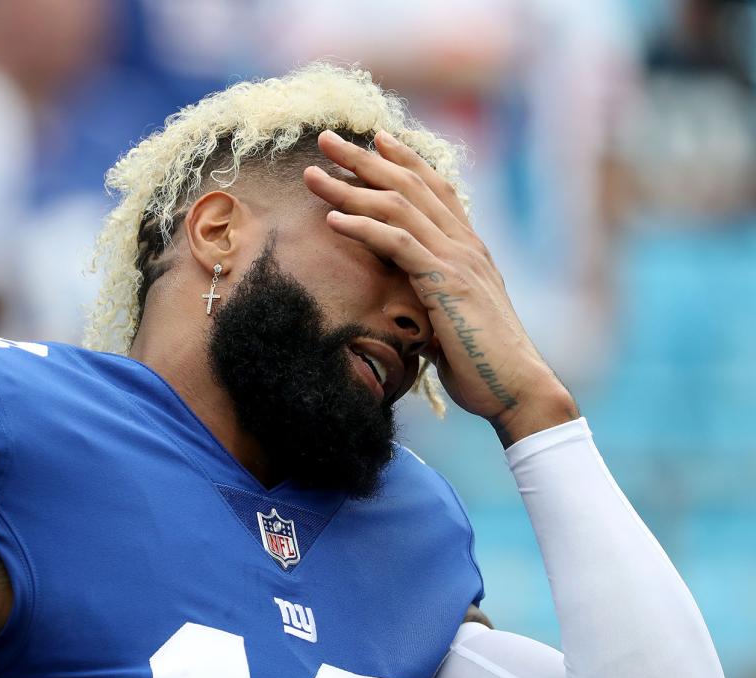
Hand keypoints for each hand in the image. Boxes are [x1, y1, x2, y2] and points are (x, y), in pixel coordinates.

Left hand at [303, 129, 577, 445]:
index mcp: (469, 248)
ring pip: (397, 206)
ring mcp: (457, 259)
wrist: (517, 386)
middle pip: (409, 185)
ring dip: (350, 186)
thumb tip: (410, 298)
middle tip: (327, 138)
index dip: (405, 159)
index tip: (376, 138)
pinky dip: (364, 227)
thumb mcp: (453, 317)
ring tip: (314, 173)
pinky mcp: (445, 282)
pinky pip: (398, 243)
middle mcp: (465, 244)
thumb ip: (433, 296)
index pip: (436, 188)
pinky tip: (333, 219)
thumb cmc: (483, 361)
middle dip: (365, 158)